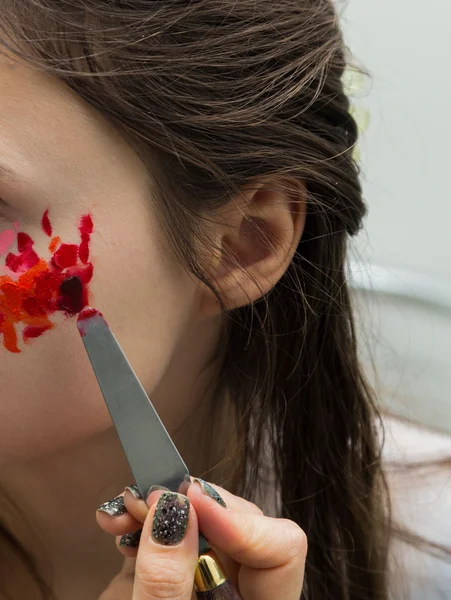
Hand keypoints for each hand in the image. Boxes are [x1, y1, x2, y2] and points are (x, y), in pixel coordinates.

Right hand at [96, 478, 306, 598]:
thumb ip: (167, 583)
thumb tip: (172, 508)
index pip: (282, 546)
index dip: (238, 518)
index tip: (188, 502)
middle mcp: (241, 590)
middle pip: (239, 521)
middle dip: (189, 502)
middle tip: (145, 497)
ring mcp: (211, 579)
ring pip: (203, 519)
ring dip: (160, 504)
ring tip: (122, 510)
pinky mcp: (178, 573)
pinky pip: (172, 530)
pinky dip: (144, 518)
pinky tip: (119, 522)